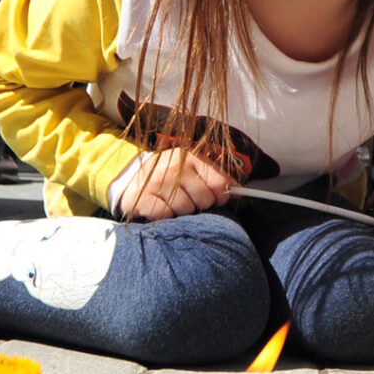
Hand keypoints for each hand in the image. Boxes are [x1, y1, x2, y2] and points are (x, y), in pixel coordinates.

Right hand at [120, 147, 235, 219]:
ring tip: (172, 203)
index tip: (215, 199)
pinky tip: (160, 207)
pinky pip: (167, 215)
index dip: (221, 196)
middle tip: (187, 199)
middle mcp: (174, 165)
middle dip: (199, 205)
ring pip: (186, 208)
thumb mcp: (192, 171)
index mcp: (190, 156)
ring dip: (181, 212)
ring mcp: (157, 180)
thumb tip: (240, 191)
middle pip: (205, 198)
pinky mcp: (144, 197)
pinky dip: (165, 216)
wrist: (133, 183)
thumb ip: (216, 178)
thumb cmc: (169, 179)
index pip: (219, 183)